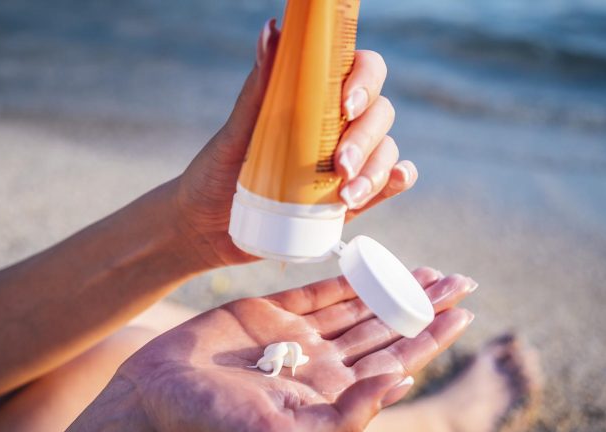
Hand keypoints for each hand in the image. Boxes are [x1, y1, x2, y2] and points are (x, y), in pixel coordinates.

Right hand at [114, 268, 476, 431]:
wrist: (154, 397)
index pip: (394, 362)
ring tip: (433, 271)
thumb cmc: (212, 426)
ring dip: (396, 287)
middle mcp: (321, 364)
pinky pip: (320, 288)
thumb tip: (403, 383)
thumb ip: (347, 415)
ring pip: (360, 306)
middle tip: (463, 281)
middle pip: (386, 329)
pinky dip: (350, 275)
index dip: (430, 338)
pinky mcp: (271, 311)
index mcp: (330, 395)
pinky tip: (377, 263)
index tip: (464, 313)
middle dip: (425, 307)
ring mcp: (297, 336)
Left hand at [174, 19, 415, 267]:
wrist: (209, 229)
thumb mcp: (237, 131)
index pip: (359, 71)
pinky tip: (393, 180)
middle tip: (339, 164)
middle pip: (379, 113)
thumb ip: (259, 86)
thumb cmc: (219, 172)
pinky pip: (388, 183)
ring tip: (346, 195)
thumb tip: (271, 30)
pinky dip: (396, 179)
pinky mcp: (351, 199)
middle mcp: (338, 126)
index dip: (364, 80)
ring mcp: (348, 163)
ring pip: (386, 150)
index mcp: (315, 100)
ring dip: (376, 169)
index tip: (345, 103)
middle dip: (365, 137)